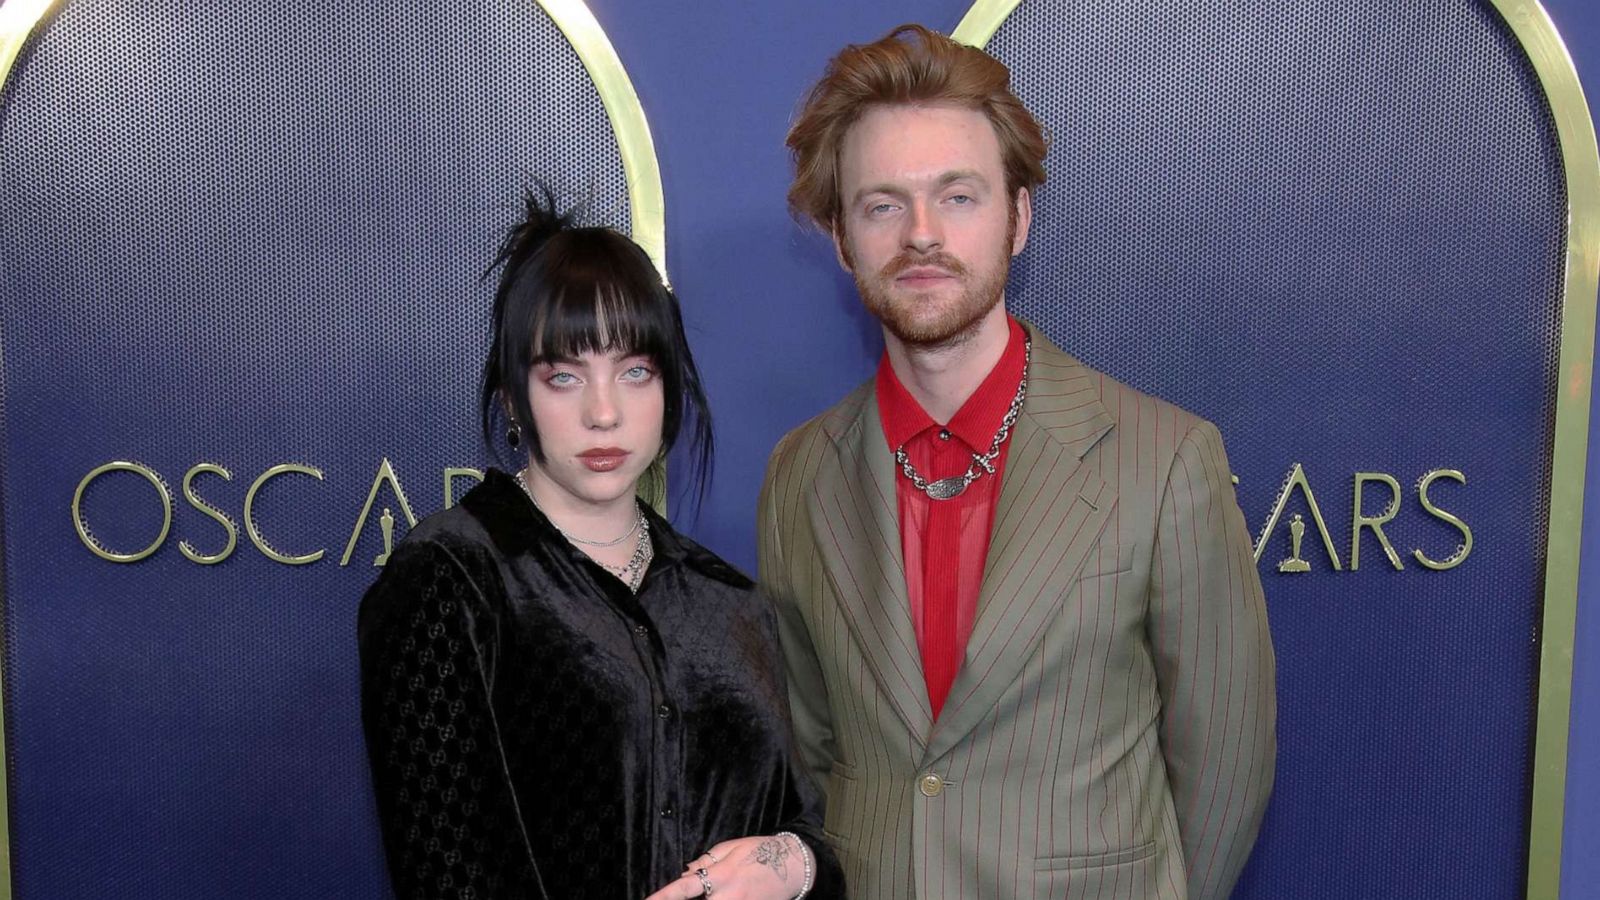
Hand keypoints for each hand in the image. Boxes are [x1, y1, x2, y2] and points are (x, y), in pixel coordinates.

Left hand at [643, 833, 808, 899]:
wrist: (795, 866)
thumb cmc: (762, 851)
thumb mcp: (732, 847)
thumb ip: (707, 861)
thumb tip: (685, 873)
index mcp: (720, 875)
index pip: (685, 889)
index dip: (663, 898)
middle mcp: (727, 897)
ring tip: (709, 891)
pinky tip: (717, 896)